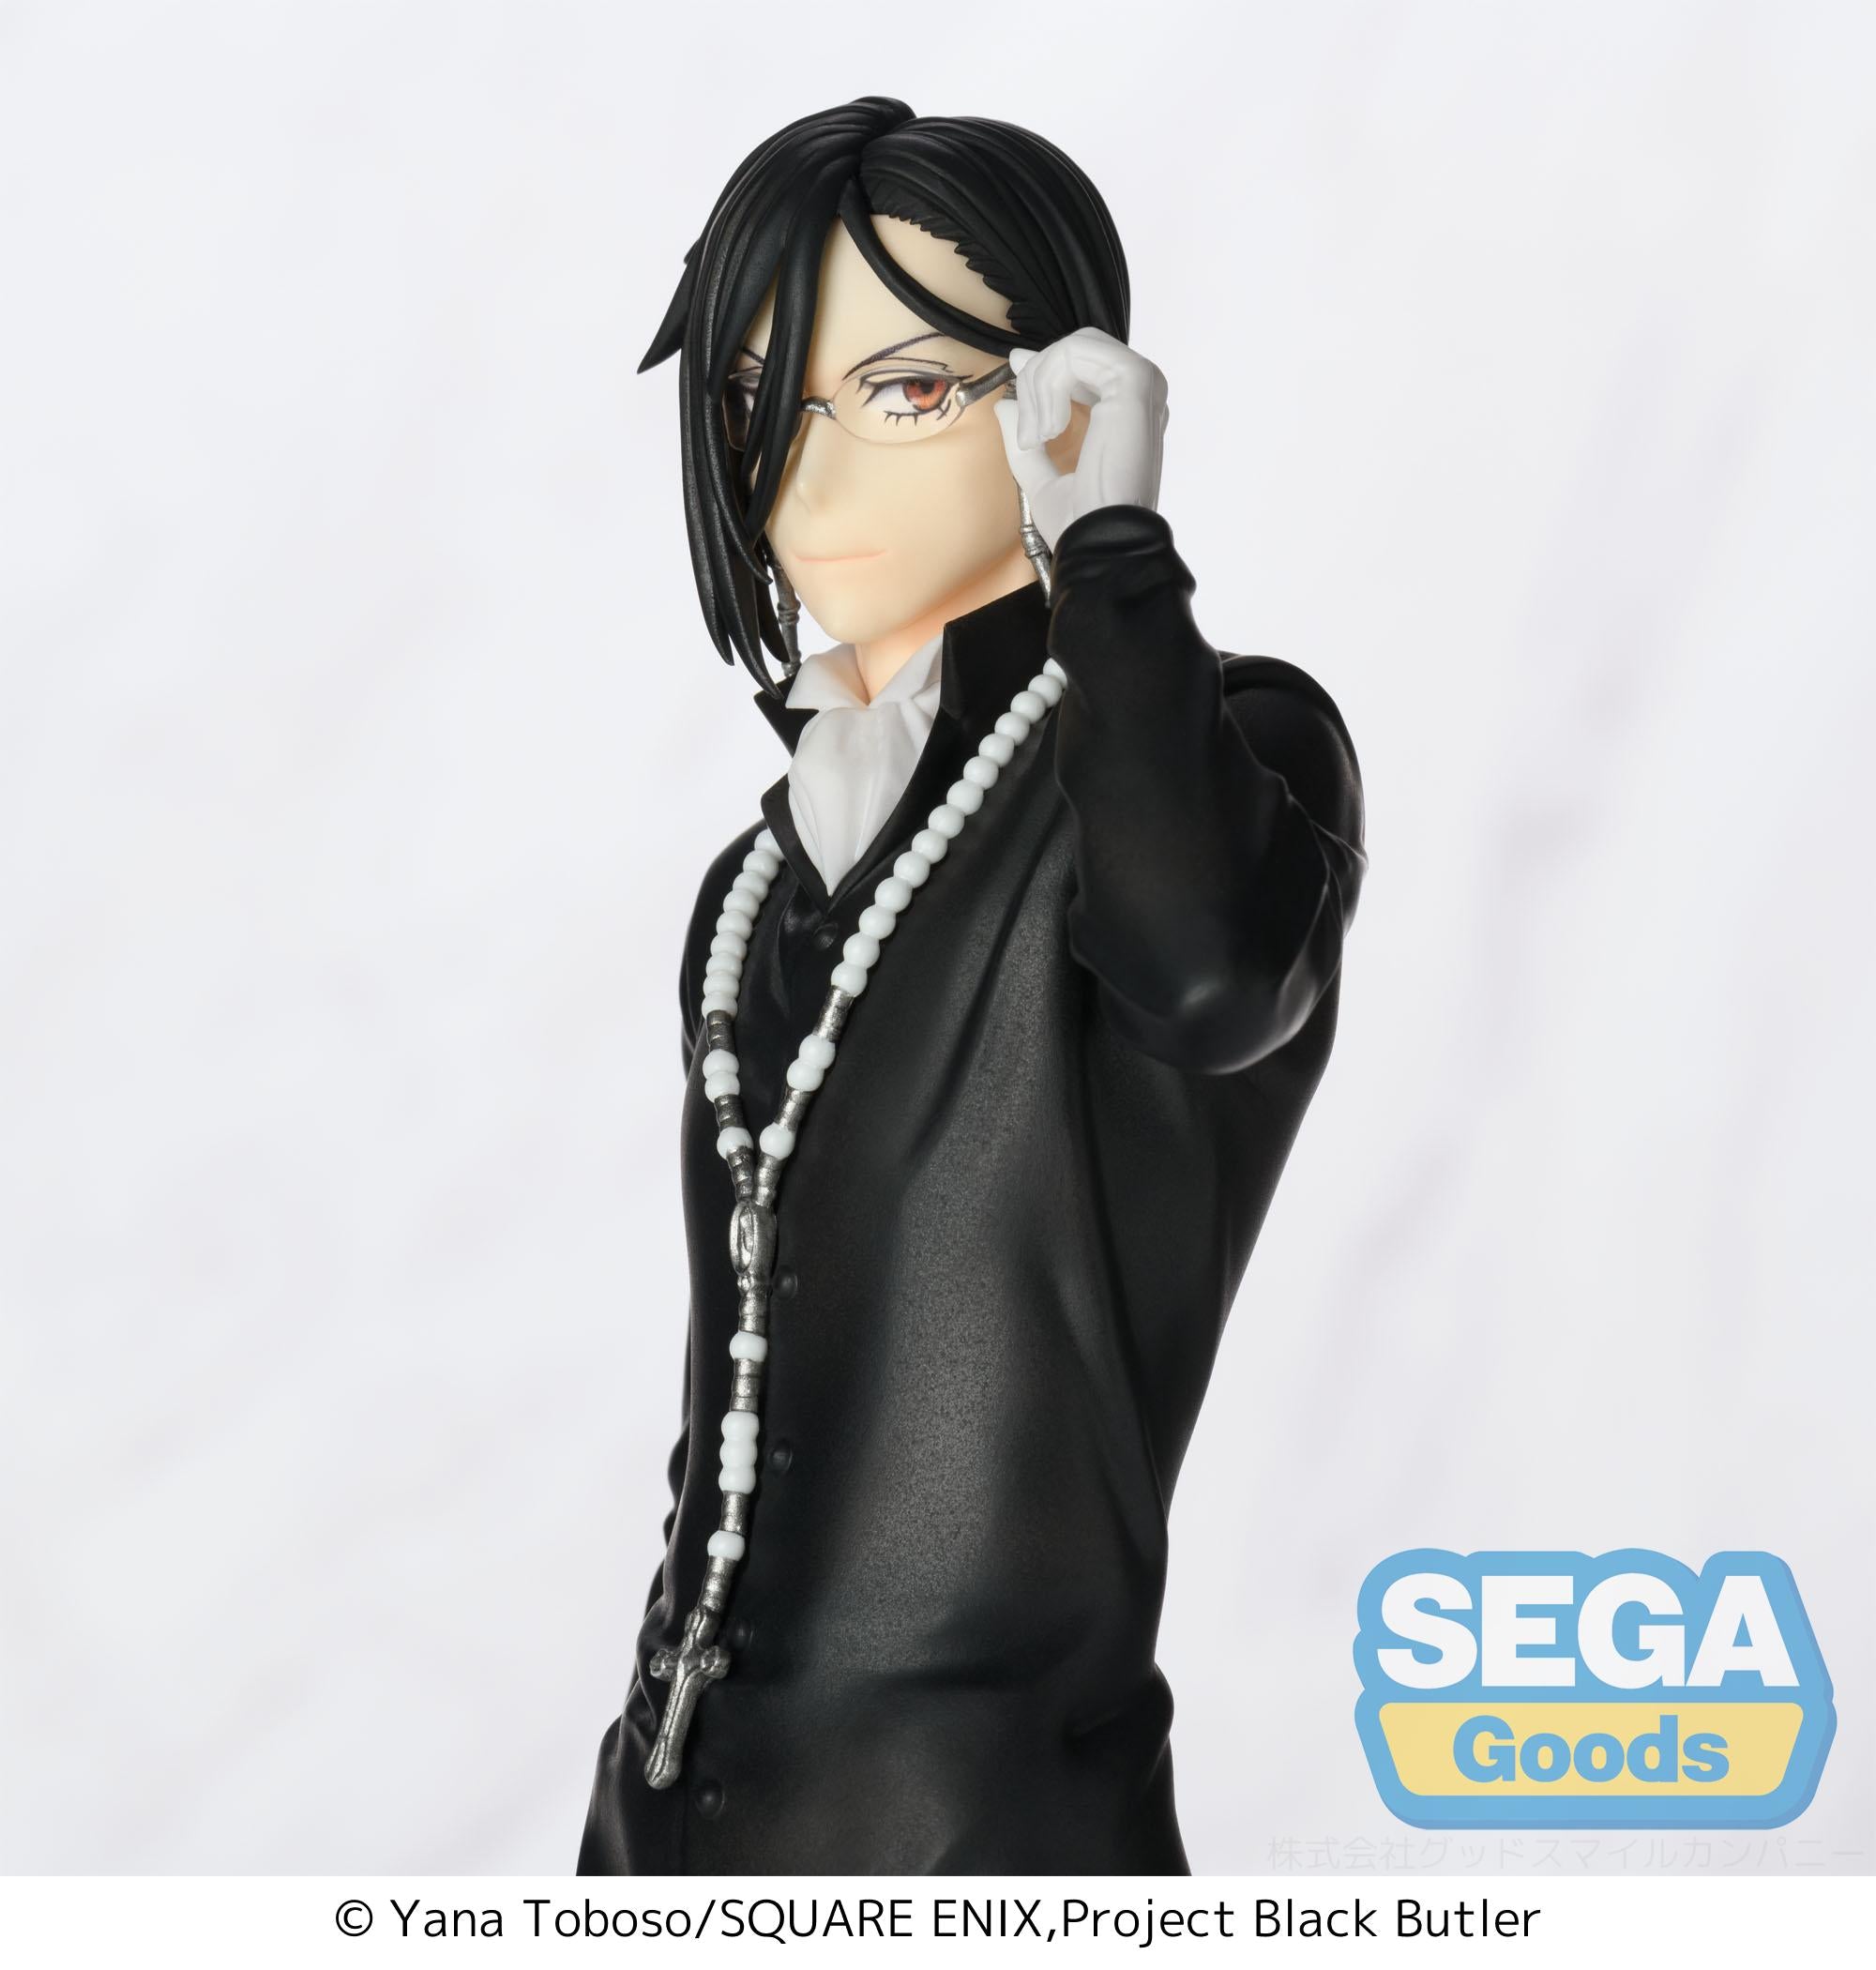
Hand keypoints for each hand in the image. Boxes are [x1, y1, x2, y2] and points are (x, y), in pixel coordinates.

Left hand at [992, 326, 1168, 552]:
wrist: (1099, 541)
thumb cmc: (1080, 522)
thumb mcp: (1041, 478)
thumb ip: (1024, 439)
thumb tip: (1004, 404)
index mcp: (1125, 416)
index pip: (1084, 364)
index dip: (1044, 366)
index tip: (1014, 380)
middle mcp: (1138, 397)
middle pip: (1076, 349)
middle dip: (1036, 379)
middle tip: (1028, 431)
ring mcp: (1140, 386)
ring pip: (1073, 348)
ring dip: (1038, 385)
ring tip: (1037, 435)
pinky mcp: (1134, 381)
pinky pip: (1075, 353)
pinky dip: (1047, 384)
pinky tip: (1049, 428)